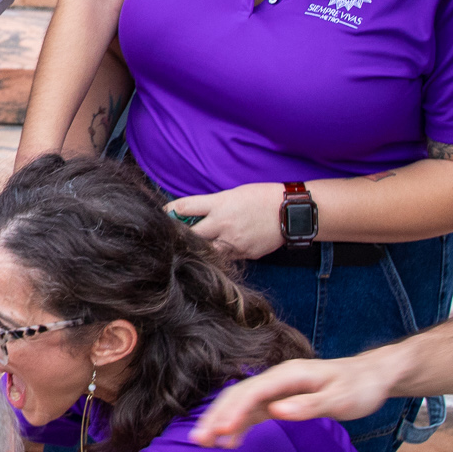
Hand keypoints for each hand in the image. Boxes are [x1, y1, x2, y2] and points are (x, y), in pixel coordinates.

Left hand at [169, 183, 284, 261]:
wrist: (291, 212)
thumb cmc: (262, 197)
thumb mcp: (233, 194)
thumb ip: (212, 205)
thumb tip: (192, 214)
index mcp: (219, 204)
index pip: (184, 208)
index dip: (168, 212)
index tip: (161, 215)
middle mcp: (223, 224)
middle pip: (191, 235)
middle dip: (181, 236)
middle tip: (173, 237)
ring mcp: (234, 242)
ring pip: (207, 251)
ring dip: (200, 249)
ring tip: (195, 248)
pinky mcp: (244, 254)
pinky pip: (226, 258)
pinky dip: (220, 255)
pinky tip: (219, 251)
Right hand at [193, 354, 397, 448]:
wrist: (370, 376)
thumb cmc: (358, 387)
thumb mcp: (340, 399)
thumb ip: (308, 405)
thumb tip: (277, 412)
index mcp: (289, 375)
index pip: (253, 392)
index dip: (233, 411)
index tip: (219, 431)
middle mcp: (277, 379)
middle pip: (238, 395)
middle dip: (216, 416)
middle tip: (198, 440)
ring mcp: (277, 390)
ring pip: (240, 404)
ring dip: (221, 421)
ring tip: (203, 442)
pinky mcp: (280, 400)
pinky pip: (252, 412)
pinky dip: (238, 425)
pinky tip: (229, 442)